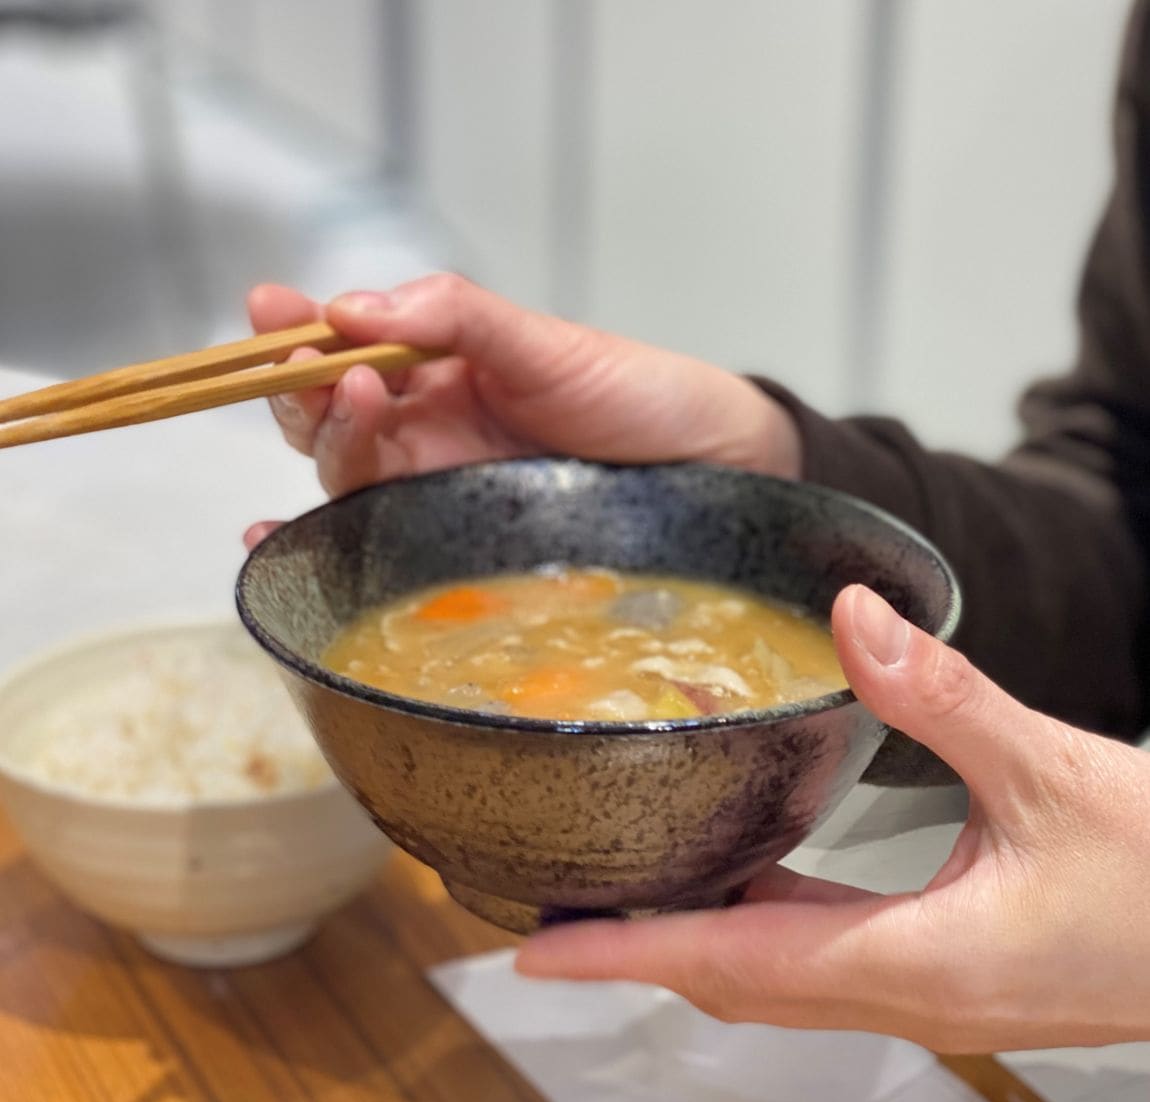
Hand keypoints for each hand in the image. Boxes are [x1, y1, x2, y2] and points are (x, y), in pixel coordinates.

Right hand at [247, 275, 800, 497]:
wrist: (702, 465)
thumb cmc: (630, 392)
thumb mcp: (543, 342)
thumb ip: (455, 316)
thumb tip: (351, 307)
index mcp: (436, 371)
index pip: (344, 350)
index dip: (299, 330)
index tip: (272, 307)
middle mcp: (423, 432)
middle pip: (325, 418)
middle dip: (303, 386)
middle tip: (318, 366)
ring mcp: (435, 491)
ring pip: (343, 475)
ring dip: (326, 441)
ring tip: (350, 403)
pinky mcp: (453, 547)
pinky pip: (370, 545)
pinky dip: (308, 546)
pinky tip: (269, 543)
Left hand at [515, 584, 1149, 1052]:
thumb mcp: (1055, 772)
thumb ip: (944, 697)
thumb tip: (855, 618)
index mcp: (919, 961)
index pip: (730, 963)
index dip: (624, 957)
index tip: (536, 957)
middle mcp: (908, 996)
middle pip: (734, 981)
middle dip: (636, 950)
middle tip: (553, 913)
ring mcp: (926, 995)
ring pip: (773, 977)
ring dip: (693, 939)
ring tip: (624, 888)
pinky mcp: (945, 973)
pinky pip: (820, 958)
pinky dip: (758, 923)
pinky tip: (744, 872)